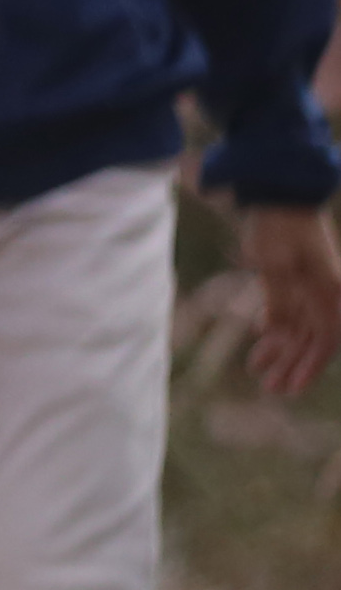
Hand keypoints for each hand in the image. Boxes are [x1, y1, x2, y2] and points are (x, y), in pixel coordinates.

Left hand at [244, 202, 338, 401]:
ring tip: (257, 370)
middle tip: (271, 389)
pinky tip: (262, 342)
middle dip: (292, 365)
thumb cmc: (285, 231)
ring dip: (279, 350)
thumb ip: (292, 302)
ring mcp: (305, 288)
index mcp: (332, 293)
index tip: (293, 387)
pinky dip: (274, 328)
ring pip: (295, 328)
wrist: (277, 200)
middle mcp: (323, 294)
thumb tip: (290, 336)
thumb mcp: (286, 268)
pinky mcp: (286, 281)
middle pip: (310, 339)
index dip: (310, 366)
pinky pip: (284, 311)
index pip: (325, 340)